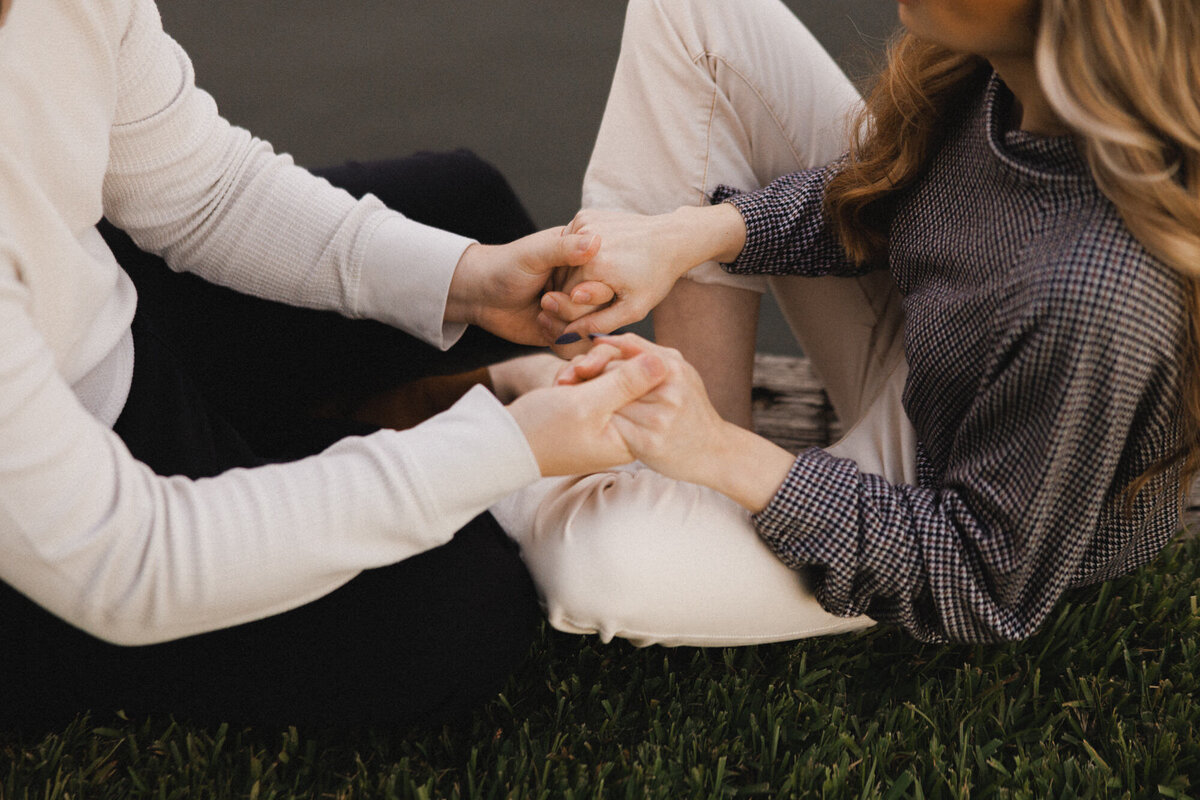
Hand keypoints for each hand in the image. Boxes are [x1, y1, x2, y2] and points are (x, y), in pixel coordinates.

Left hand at [445, 227, 601, 344]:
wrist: (480, 295)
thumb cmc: (504, 266)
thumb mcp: (535, 253)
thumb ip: (565, 249)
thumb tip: (597, 240)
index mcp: (582, 260)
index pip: (608, 279)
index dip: (594, 291)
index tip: (572, 291)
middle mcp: (583, 285)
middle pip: (602, 307)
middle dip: (574, 309)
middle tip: (546, 301)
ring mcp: (575, 309)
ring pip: (590, 328)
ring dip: (564, 324)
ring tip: (541, 311)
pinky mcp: (565, 330)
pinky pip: (575, 343)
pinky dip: (557, 337)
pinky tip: (540, 324)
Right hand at [505, 348, 667, 475]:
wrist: (504, 441)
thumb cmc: (542, 429)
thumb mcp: (586, 403)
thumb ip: (627, 383)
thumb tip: (664, 365)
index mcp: (631, 436)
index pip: (648, 386)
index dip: (622, 365)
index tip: (593, 368)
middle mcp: (624, 429)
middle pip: (631, 378)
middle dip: (599, 368)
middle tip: (573, 377)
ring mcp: (608, 419)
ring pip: (611, 374)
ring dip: (584, 370)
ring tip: (562, 384)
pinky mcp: (592, 410)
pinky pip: (595, 381)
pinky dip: (577, 377)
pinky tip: (559, 386)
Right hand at [537, 204, 747, 342]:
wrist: (671, 238)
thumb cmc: (656, 275)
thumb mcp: (633, 308)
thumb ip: (599, 323)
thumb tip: (567, 335)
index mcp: (594, 266)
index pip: (566, 298)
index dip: (582, 307)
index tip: (602, 303)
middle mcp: (584, 241)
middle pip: (563, 278)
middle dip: (577, 289)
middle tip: (605, 289)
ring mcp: (583, 223)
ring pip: (564, 260)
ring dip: (576, 271)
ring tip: (606, 272)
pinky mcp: (585, 215)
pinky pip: (571, 243)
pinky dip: (579, 253)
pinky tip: (603, 256)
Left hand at [553, 334, 727, 484]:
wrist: (715, 451)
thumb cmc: (689, 408)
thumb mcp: (676, 370)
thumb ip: (642, 350)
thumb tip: (601, 338)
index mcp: (671, 364)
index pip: (617, 351)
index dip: (592, 358)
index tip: (577, 369)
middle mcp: (667, 388)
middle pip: (609, 376)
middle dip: (585, 379)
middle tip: (568, 384)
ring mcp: (659, 417)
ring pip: (607, 403)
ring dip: (589, 404)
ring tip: (580, 405)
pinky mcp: (649, 443)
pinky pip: (612, 429)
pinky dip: (601, 427)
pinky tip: (594, 427)